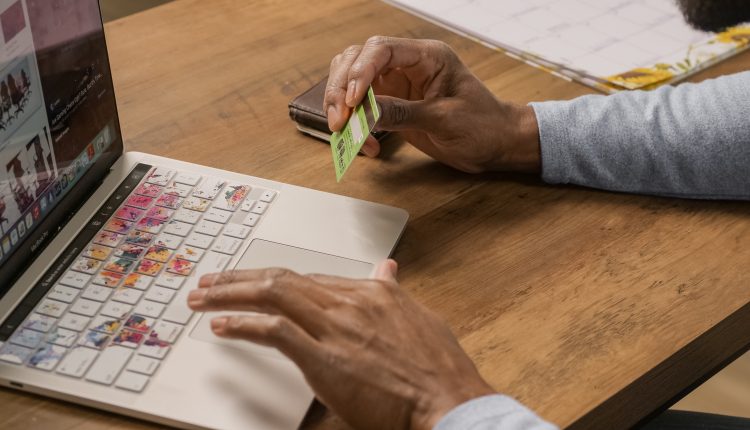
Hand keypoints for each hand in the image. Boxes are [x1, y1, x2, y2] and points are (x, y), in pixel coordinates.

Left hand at [188, 260, 494, 429]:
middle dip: (240, 278)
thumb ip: (394, 291)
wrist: (448, 400)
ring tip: (203, 298)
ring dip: (231, 294)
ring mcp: (336, 328)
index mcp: (371, 292)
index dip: (275, 279)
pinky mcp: (325, 358)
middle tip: (210, 282)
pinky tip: (223, 326)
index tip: (254, 281)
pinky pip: (275, 332)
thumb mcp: (418, 318)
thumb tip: (388, 269)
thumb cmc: (437, 368)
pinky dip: (244, 325)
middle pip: (283, 280)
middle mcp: (349, 302)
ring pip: (273, 296)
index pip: (310, 279)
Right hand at [324, 36, 540, 173]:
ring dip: (342, 106)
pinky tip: (366, 145)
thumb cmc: (482, 126)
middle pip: (357, 60)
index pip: (381, 50)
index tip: (352, 101)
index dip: (360, 72)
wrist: (495, 145)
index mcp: (427, 57)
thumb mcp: (444, 119)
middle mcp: (408, 65)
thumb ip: (403, 113)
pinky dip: (355, 125)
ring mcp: (397, 84)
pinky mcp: (391, 105)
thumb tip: (365, 111)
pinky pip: (361, 108)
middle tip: (340, 121)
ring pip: (351, 80)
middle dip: (341, 89)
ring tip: (345, 132)